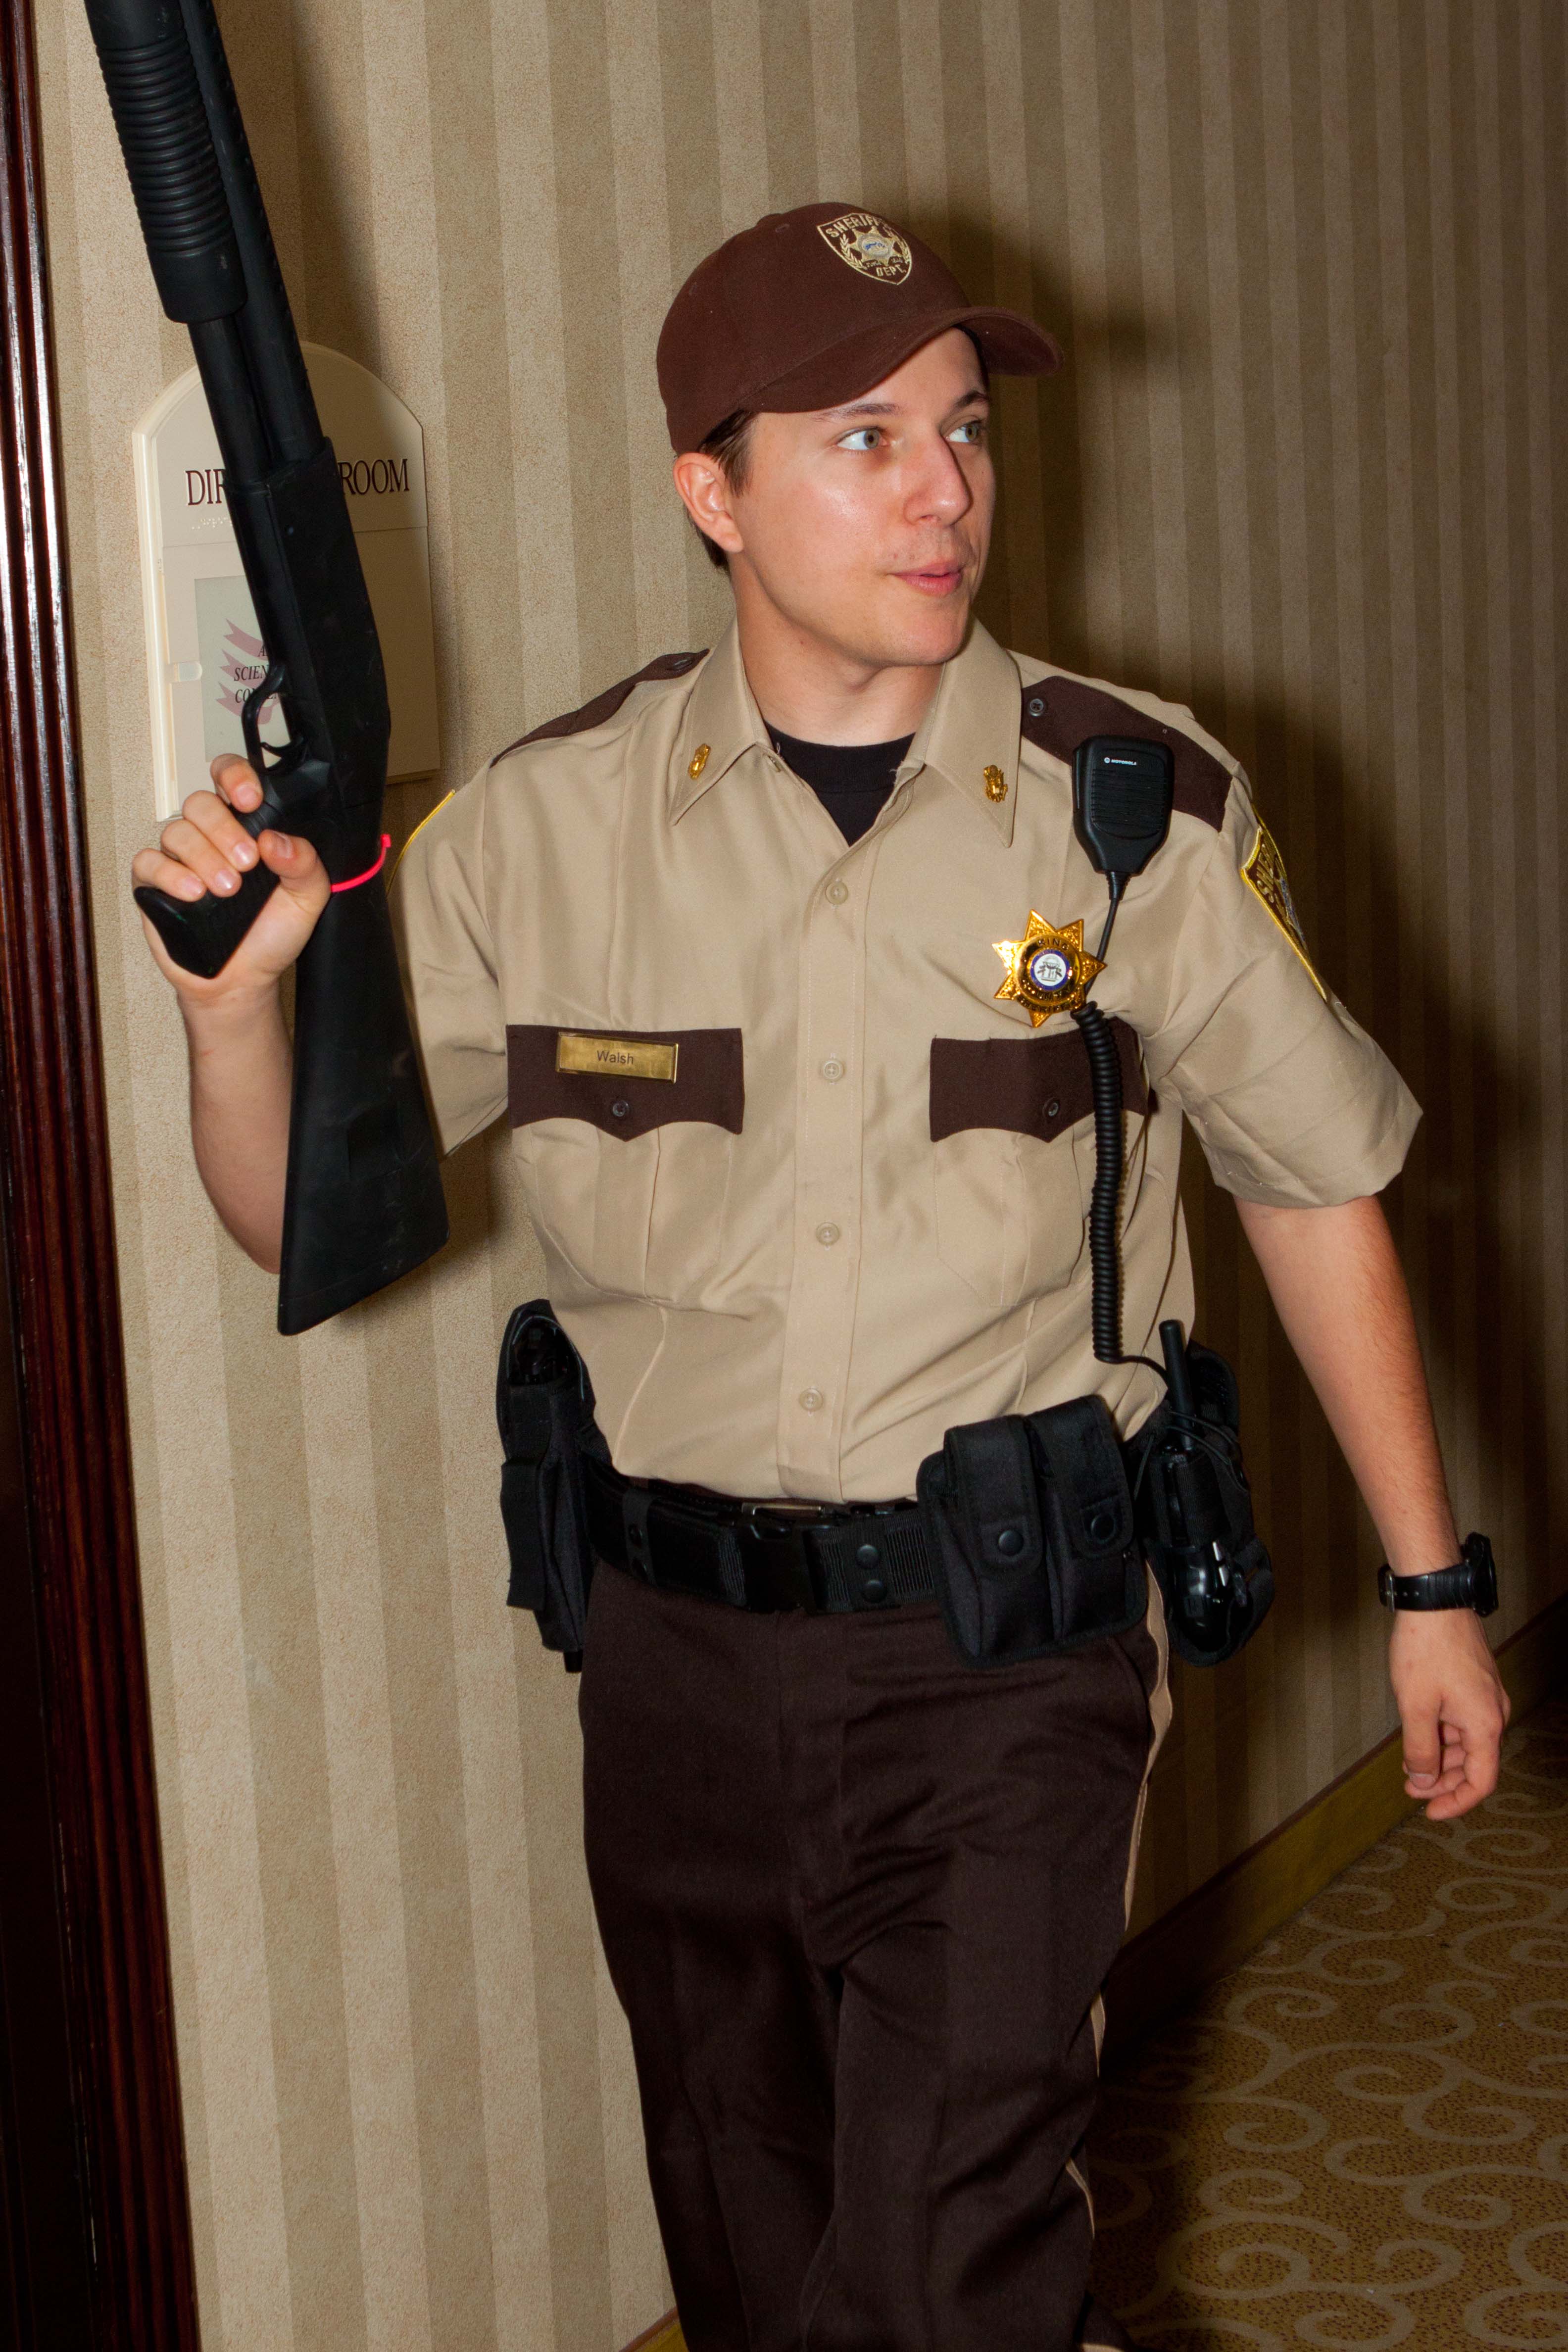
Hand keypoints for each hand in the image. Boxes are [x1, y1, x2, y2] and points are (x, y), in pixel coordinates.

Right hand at [131, 755, 328, 997]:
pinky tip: (193, 893)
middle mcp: (208, 836)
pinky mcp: (152, 884)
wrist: (244, 980)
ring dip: (204, 857)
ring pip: (176, 831)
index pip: (230, 778)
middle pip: (200, 803)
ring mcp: (178, 859)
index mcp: (244, 827)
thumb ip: (304, 863)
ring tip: (226, 889)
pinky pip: (147, 862)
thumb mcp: (306, 899)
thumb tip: (276, 839)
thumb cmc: (270, 934)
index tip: (250, 799)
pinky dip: (170, 874)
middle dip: (224, 828)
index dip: (235, 776)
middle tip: (247, 864)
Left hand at [1388, 1607, 1508, 1819]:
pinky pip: (1463, 1721)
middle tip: (1410, 1788)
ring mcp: (1484, 1697)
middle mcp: (1493, 1713)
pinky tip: (1418, 1736)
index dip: (1456, 1802)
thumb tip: (1424, 1781)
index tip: (1429, 1812)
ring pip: (1467, 1742)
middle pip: (1475, 1764)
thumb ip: (1420, 1749)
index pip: (1482, 1781)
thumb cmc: (1425, 1649)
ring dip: (1441, 1758)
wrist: (1434, 1601)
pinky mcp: (1474, 1683)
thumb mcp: (1415, 1706)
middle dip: (1443, 1781)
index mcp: (1485, 1724)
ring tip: (1409, 1765)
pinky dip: (1443, 1735)